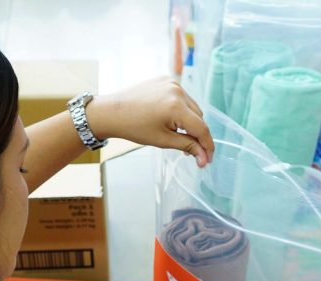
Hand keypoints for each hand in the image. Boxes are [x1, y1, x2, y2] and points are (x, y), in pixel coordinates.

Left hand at [85, 77, 214, 167]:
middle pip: (199, 117)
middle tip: (192, 152)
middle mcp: (177, 91)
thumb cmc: (133, 127)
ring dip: (191, 122)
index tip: (208, 160)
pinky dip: (182, 109)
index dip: (207, 145)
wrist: (112, 111)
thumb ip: (187, 146)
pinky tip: (173, 120)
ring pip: (192, 107)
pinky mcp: (166, 80)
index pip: (201, 128)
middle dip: (198, 135)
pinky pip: (183, 97)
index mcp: (176, 107)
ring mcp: (172, 83)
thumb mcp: (163, 140)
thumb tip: (204, 157)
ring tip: (180, 136)